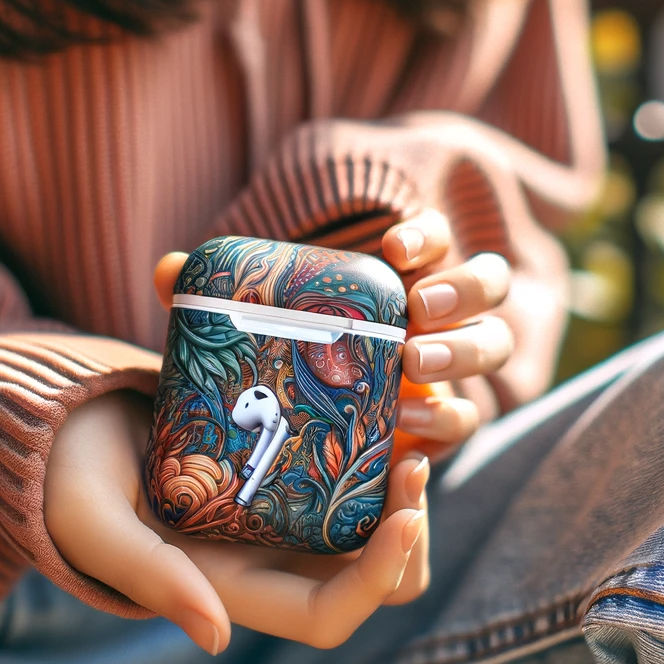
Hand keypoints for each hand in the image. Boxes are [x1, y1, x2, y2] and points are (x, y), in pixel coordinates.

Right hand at [44, 258, 429, 655]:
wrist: (68, 425)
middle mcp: (268, 553)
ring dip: (399, 484)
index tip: (407, 511)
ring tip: (408, 420)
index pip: (328, 613)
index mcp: (232, 584)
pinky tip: (378, 393)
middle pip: (372, 572)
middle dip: (409, 526)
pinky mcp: (278, 456)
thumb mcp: (97, 525)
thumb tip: (218, 639)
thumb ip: (150, 578)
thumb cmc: (72, 480)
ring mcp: (277, 504)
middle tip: (413, 457)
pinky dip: (370, 440)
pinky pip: (345, 462)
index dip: (379, 576)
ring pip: (370, 517)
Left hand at [225, 114, 569, 412]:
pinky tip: (408, 421)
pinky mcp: (441, 422)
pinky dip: (448, 417)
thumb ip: (219, 295)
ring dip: (465, 349)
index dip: (426, 235)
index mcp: (403, 274)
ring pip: (494, 344)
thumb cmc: (287, 352)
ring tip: (413, 361)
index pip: (434, 237)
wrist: (303, 429)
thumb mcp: (256, 320)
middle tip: (415, 309)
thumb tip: (169, 269)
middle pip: (487, 283)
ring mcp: (447, 368)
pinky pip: (469, 417)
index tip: (393, 247)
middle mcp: (437, 315)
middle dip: (462, 288)